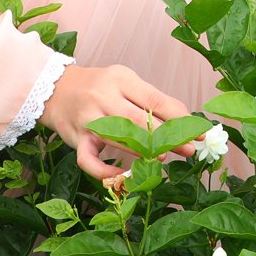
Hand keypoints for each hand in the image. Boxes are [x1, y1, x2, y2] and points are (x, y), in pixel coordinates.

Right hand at [42, 63, 196, 181]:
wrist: (56, 88)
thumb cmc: (99, 87)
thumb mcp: (125, 82)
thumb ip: (151, 99)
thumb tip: (184, 119)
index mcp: (121, 79)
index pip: (155, 100)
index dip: (180, 118)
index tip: (199, 132)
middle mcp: (103, 97)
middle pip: (139, 120)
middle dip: (167, 137)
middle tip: (189, 150)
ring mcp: (88, 119)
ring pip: (118, 139)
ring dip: (143, 153)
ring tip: (162, 159)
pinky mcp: (76, 139)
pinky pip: (89, 161)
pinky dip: (106, 172)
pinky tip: (122, 176)